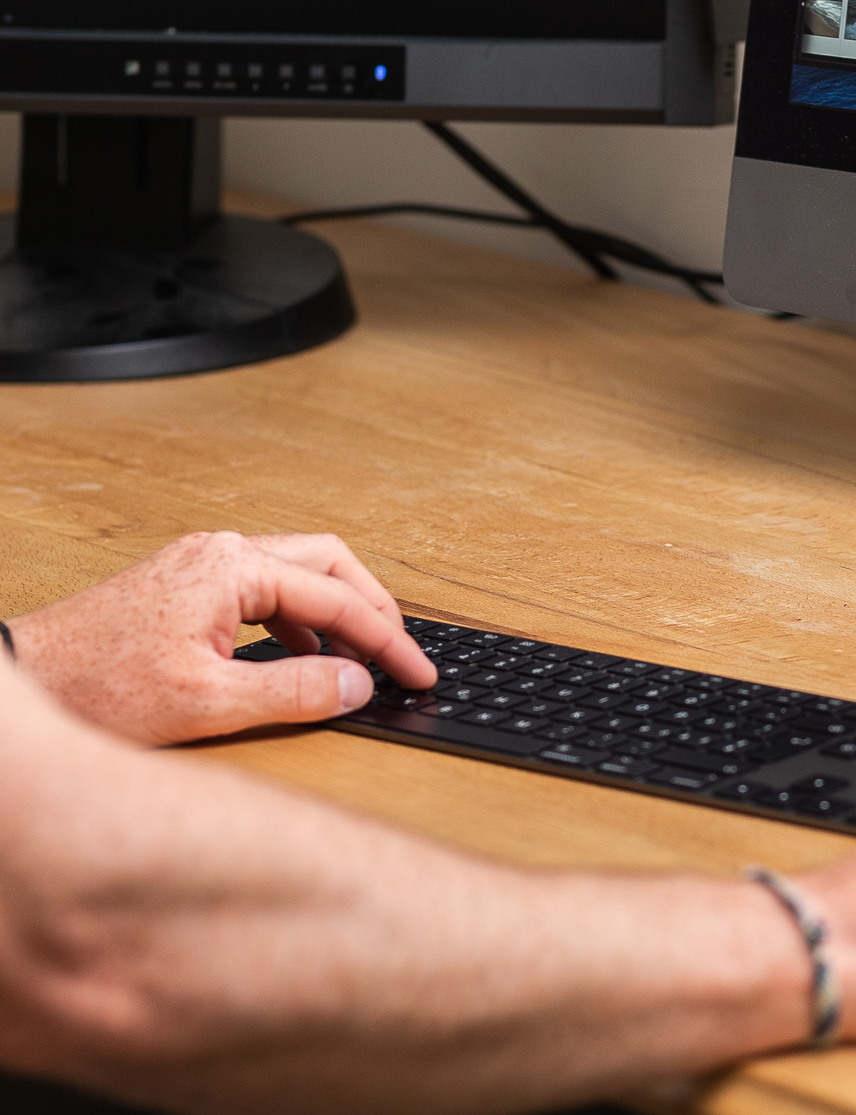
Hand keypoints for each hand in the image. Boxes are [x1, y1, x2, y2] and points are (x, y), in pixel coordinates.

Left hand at [7, 530, 435, 745]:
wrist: (24, 686)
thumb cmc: (97, 686)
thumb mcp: (207, 701)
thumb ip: (293, 690)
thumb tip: (356, 684)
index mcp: (234, 568)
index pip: (337, 597)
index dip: (387, 639)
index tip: (418, 669)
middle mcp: (222, 552)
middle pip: (329, 562)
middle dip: (373, 607)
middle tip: (401, 654)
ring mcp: (202, 564)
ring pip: (298, 571)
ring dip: (336, 612)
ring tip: (360, 658)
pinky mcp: (186, 584)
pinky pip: (266, 587)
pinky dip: (299, 618)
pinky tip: (301, 656)